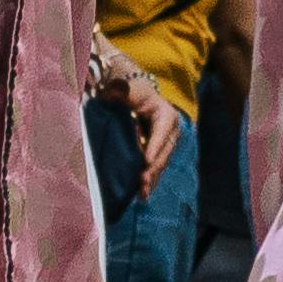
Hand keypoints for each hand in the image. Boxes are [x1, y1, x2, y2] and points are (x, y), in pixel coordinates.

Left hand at [96, 54, 181, 185]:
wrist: (125, 92)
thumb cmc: (123, 89)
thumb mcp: (122, 87)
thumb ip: (120, 91)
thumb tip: (113, 94)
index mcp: (164, 112)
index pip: (162, 129)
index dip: (156, 145)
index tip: (147, 161)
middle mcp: (170, 128)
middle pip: (164, 149)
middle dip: (154, 167)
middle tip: (142, 182)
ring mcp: (165, 141)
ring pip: (161, 161)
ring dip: (152, 177)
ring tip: (143, 193)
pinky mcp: (156, 150)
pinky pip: (155, 166)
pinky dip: (150, 179)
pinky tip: (143, 192)